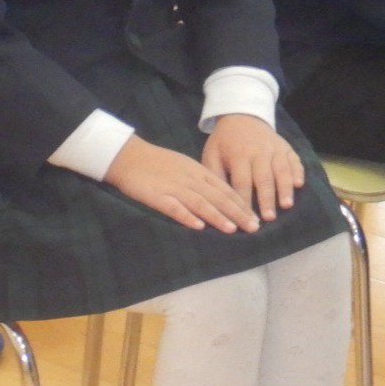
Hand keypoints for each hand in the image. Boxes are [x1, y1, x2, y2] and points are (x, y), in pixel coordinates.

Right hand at [106, 135, 257, 231]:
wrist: (129, 156)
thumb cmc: (158, 163)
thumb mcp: (186, 167)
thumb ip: (203, 181)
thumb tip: (221, 197)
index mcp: (199, 173)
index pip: (225, 190)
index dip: (241, 204)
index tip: (255, 218)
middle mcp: (190, 180)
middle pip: (218, 198)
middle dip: (237, 213)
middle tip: (253, 227)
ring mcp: (174, 187)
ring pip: (201, 203)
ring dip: (218, 217)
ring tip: (232, 229)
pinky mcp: (157, 196)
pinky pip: (174, 207)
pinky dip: (187, 216)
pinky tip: (198, 226)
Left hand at [200, 114, 302, 220]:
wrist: (242, 116)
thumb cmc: (224, 141)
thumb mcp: (211, 154)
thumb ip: (214, 175)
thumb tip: (217, 201)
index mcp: (238, 155)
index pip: (242, 182)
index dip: (245, 201)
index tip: (246, 219)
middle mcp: (259, 152)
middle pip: (264, 178)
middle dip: (267, 199)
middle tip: (269, 218)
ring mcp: (275, 148)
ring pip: (282, 170)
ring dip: (285, 188)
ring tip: (286, 206)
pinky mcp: (286, 147)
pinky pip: (294, 160)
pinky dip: (298, 172)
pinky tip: (299, 185)